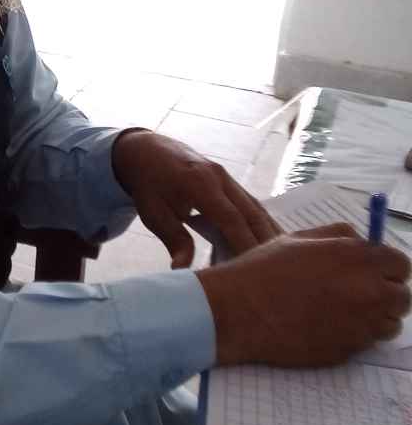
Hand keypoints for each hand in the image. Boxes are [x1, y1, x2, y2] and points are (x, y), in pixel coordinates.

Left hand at [111, 129, 278, 267]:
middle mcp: (219, 177)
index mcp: (199, 184)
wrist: (147, 152)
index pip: (230, 218)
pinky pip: (251, 203)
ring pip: (256, 208)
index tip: (254, 269)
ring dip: (268, 234)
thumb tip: (182, 271)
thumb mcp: (154, 214)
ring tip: (278, 262)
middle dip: (264, 243)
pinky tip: (270, 242)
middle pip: (251, 213)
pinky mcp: (230, 181)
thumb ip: (174, 240)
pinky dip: (262, 224)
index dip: (244, 243)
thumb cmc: (149, 186)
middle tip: (273, 272)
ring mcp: (227, 177)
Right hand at [196, 227, 411, 366]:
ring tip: (344, 311)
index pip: (402, 264)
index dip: (388, 267)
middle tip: (361, 292)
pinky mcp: (349, 351)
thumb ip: (338, 236)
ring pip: (390, 323)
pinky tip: (328, 326)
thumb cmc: (263, 270)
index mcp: (356, 258)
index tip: (375, 271)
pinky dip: (356, 336)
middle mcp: (368, 292)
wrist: (239, 311)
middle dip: (386, 293)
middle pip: (402, 297)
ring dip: (376, 317)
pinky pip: (367, 343)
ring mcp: (361, 325)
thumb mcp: (298, 239)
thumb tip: (363, 241)